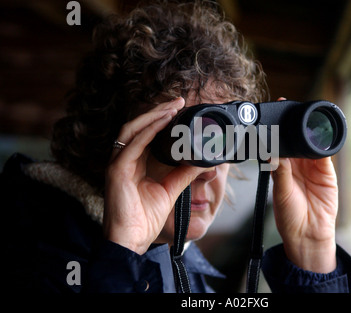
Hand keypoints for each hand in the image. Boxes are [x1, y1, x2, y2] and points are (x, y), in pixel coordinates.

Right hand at [103, 97, 208, 253]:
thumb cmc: (144, 218)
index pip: (146, 134)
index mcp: (134, 163)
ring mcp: (118, 164)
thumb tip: (201, 160)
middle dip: (158, 111)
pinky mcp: (116, 171)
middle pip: (139, 127)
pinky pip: (133, 144)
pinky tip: (163, 121)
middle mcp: (123, 159)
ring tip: (172, 106)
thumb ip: (183, 173)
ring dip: (153, 116)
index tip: (180, 110)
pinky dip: (148, 130)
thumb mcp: (170, 190)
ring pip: (133, 129)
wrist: (132, 240)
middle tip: (178, 101)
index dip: (161, 119)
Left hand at [271, 99, 338, 272]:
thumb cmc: (289, 217)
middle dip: (292, 124)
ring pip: (310, 142)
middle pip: (294, 138)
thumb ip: (280, 172)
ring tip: (303, 118)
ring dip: (308, 130)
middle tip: (287, 108)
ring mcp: (312, 167)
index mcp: (281, 168)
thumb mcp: (281, 193)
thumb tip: (274, 152)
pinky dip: (324, 143)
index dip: (276, 129)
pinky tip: (320, 134)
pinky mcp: (326, 172)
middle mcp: (296, 165)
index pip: (279, 143)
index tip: (272, 113)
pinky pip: (326, 153)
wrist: (309, 234)